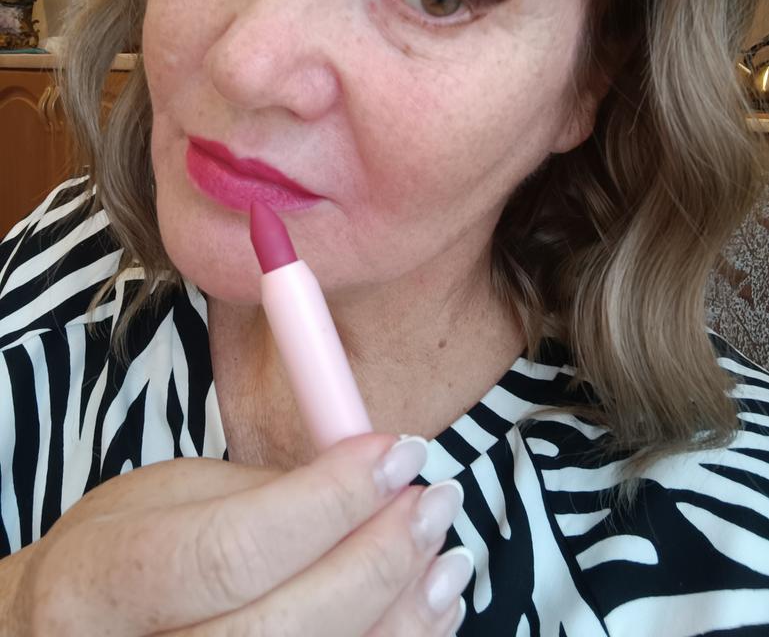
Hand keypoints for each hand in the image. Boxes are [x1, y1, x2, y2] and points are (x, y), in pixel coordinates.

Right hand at [13, 434, 469, 635]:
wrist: (75, 635)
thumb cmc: (129, 556)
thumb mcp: (171, 498)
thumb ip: (264, 497)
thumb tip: (376, 480)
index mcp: (99, 583)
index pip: (230, 550)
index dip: (328, 501)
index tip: (397, 452)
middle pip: (279, 629)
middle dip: (376, 560)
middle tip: (433, 501)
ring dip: (401, 618)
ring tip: (445, 559)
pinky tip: (424, 613)